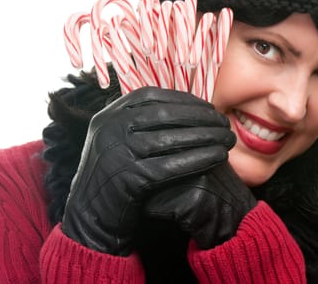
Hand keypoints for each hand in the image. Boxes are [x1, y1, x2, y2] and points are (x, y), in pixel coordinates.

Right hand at [61, 87, 234, 255]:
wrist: (89, 220)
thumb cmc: (113, 179)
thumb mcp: (115, 142)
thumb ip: (137, 123)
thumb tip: (178, 104)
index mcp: (106, 115)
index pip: (151, 96)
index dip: (183, 100)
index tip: (208, 107)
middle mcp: (108, 129)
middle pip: (164, 114)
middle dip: (200, 117)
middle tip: (225, 123)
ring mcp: (116, 153)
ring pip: (171, 138)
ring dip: (206, 137)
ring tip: (228, 139)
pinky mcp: (128, 179)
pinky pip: (172, 165)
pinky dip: (199, 159)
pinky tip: (218, 157)